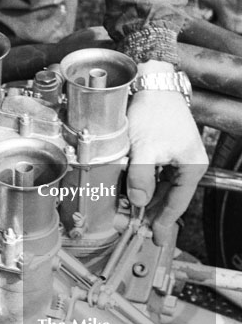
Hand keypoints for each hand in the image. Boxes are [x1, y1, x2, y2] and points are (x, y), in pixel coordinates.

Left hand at [126, 62, 207, 245]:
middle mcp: (187, 165)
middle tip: (138, 230)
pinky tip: (132, 195)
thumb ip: (141, 177)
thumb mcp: (144, 148)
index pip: (177, 203)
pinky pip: (155, 176)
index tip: (156, 238)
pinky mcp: (163, 152)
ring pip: (161, 188)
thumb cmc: (152, 113)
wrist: (151, 85)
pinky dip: (144, 186)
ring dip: (147, 201)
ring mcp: (175, 159)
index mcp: (191, 167)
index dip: (165, 222)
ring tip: (132, 216)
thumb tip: (138, 201)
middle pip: (169, 198)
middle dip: (153, 214)